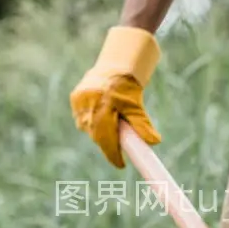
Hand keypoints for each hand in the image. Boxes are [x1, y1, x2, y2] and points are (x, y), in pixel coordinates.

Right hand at [70, 26, 160, 168]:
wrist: (115, 62)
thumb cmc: (128, 84)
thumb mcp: (136, 105)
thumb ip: (142, 125)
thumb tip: (153, 142)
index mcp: (104, 107)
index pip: (106, 140)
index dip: (113, 155)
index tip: (121, 165)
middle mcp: (89, 105)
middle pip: (97, 136)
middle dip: (108, 144)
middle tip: (119, 148)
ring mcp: (80, 102)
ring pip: (88, 128)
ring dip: (98, 133)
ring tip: (111, 126)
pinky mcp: (75, 98)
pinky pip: (82, 118)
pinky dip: (90, 122)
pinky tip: (99, 117)